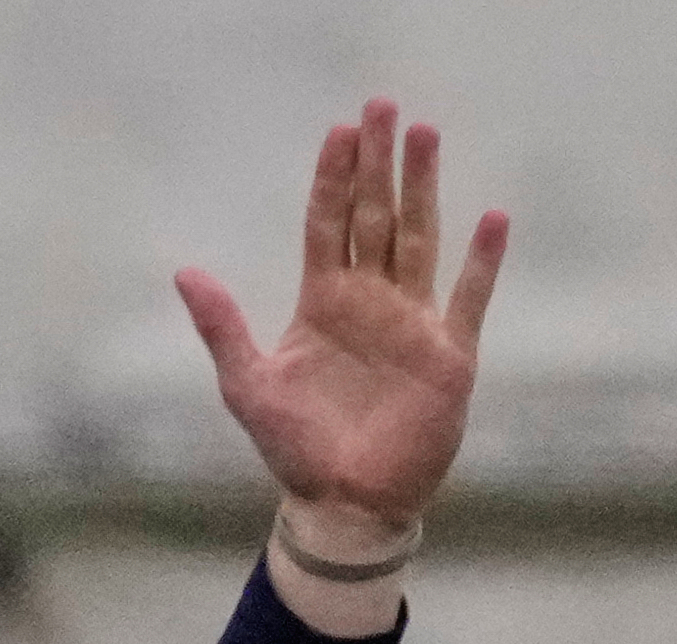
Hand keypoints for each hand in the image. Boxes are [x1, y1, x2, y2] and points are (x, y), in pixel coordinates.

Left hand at [176, 99, 505, 537]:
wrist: (343, 504)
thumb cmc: (294, 450)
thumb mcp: (247, 384)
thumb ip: (222, 326)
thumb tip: (184, 271)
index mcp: (323, 303)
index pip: (328, 225)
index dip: (333, 178)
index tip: (339, 130)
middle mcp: (369, 303)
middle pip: (376, 216)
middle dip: (379, 163)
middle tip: (383, 105)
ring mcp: (412, 324)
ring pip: (420, 239)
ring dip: (424, 188)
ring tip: (426, 134)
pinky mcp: (448, 355)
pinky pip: (468, 298)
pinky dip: (481, 261)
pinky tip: (491, 218)